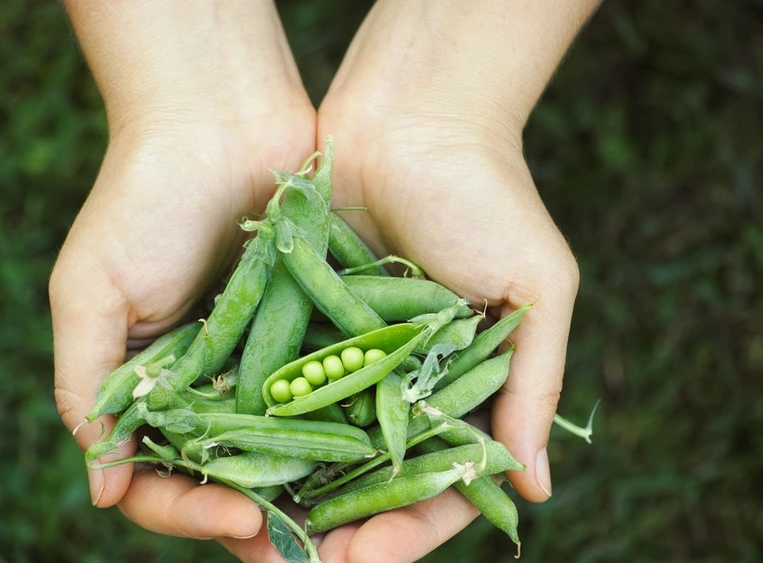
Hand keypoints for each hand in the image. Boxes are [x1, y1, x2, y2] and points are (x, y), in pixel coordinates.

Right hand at [52, 2, 316, 552]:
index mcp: (152, 390)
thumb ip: (86, 391)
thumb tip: (103, 490)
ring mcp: (270, 362)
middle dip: (269, 524)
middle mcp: (212, 387)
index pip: (164, 480)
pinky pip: (339, 392)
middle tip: (315, 557)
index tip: (243, 521)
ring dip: (322, 491)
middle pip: (236, 481)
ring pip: (294, 449)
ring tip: (361, 530)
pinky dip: (357, 426)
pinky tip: (387, 456)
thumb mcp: (89, 294)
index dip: (194, 512)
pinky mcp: (321, 330)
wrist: (219, 120)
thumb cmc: (139, 201)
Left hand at [306, 1, 587, 558]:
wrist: (411, 116)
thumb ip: (533, 384)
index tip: (368, 557)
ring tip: (255, 534)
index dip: (408, 528)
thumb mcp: (535, 286)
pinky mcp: (296, 322)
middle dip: (340, 527)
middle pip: (370, 477)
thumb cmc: (489, 195)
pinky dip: (255, 427)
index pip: (439, 480)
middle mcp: (401, 381)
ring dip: (290, 491)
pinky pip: (274, 387)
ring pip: (316, 444)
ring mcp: (345, 355)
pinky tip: (227, 464)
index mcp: (463, 384)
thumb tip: (535, 490)